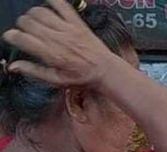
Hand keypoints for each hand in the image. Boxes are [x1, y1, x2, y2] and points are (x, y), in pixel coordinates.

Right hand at [2, 0, 117, 87]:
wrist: (106, 71)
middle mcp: (58, 39)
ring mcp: (68, 29)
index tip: (10, 37)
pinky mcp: (77, 23)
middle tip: (24, 31)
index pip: (23, 39)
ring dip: (32, 14)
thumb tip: (14, 66)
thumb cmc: (82, 77)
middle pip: (28, 22)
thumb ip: (34, 71)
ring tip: (34, 21)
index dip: (12, 36)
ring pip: (41, 12)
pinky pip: (62, 5)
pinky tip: (47, 4)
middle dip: (21, 25)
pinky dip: (53, 1)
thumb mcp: (56, 80)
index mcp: (51, 55)